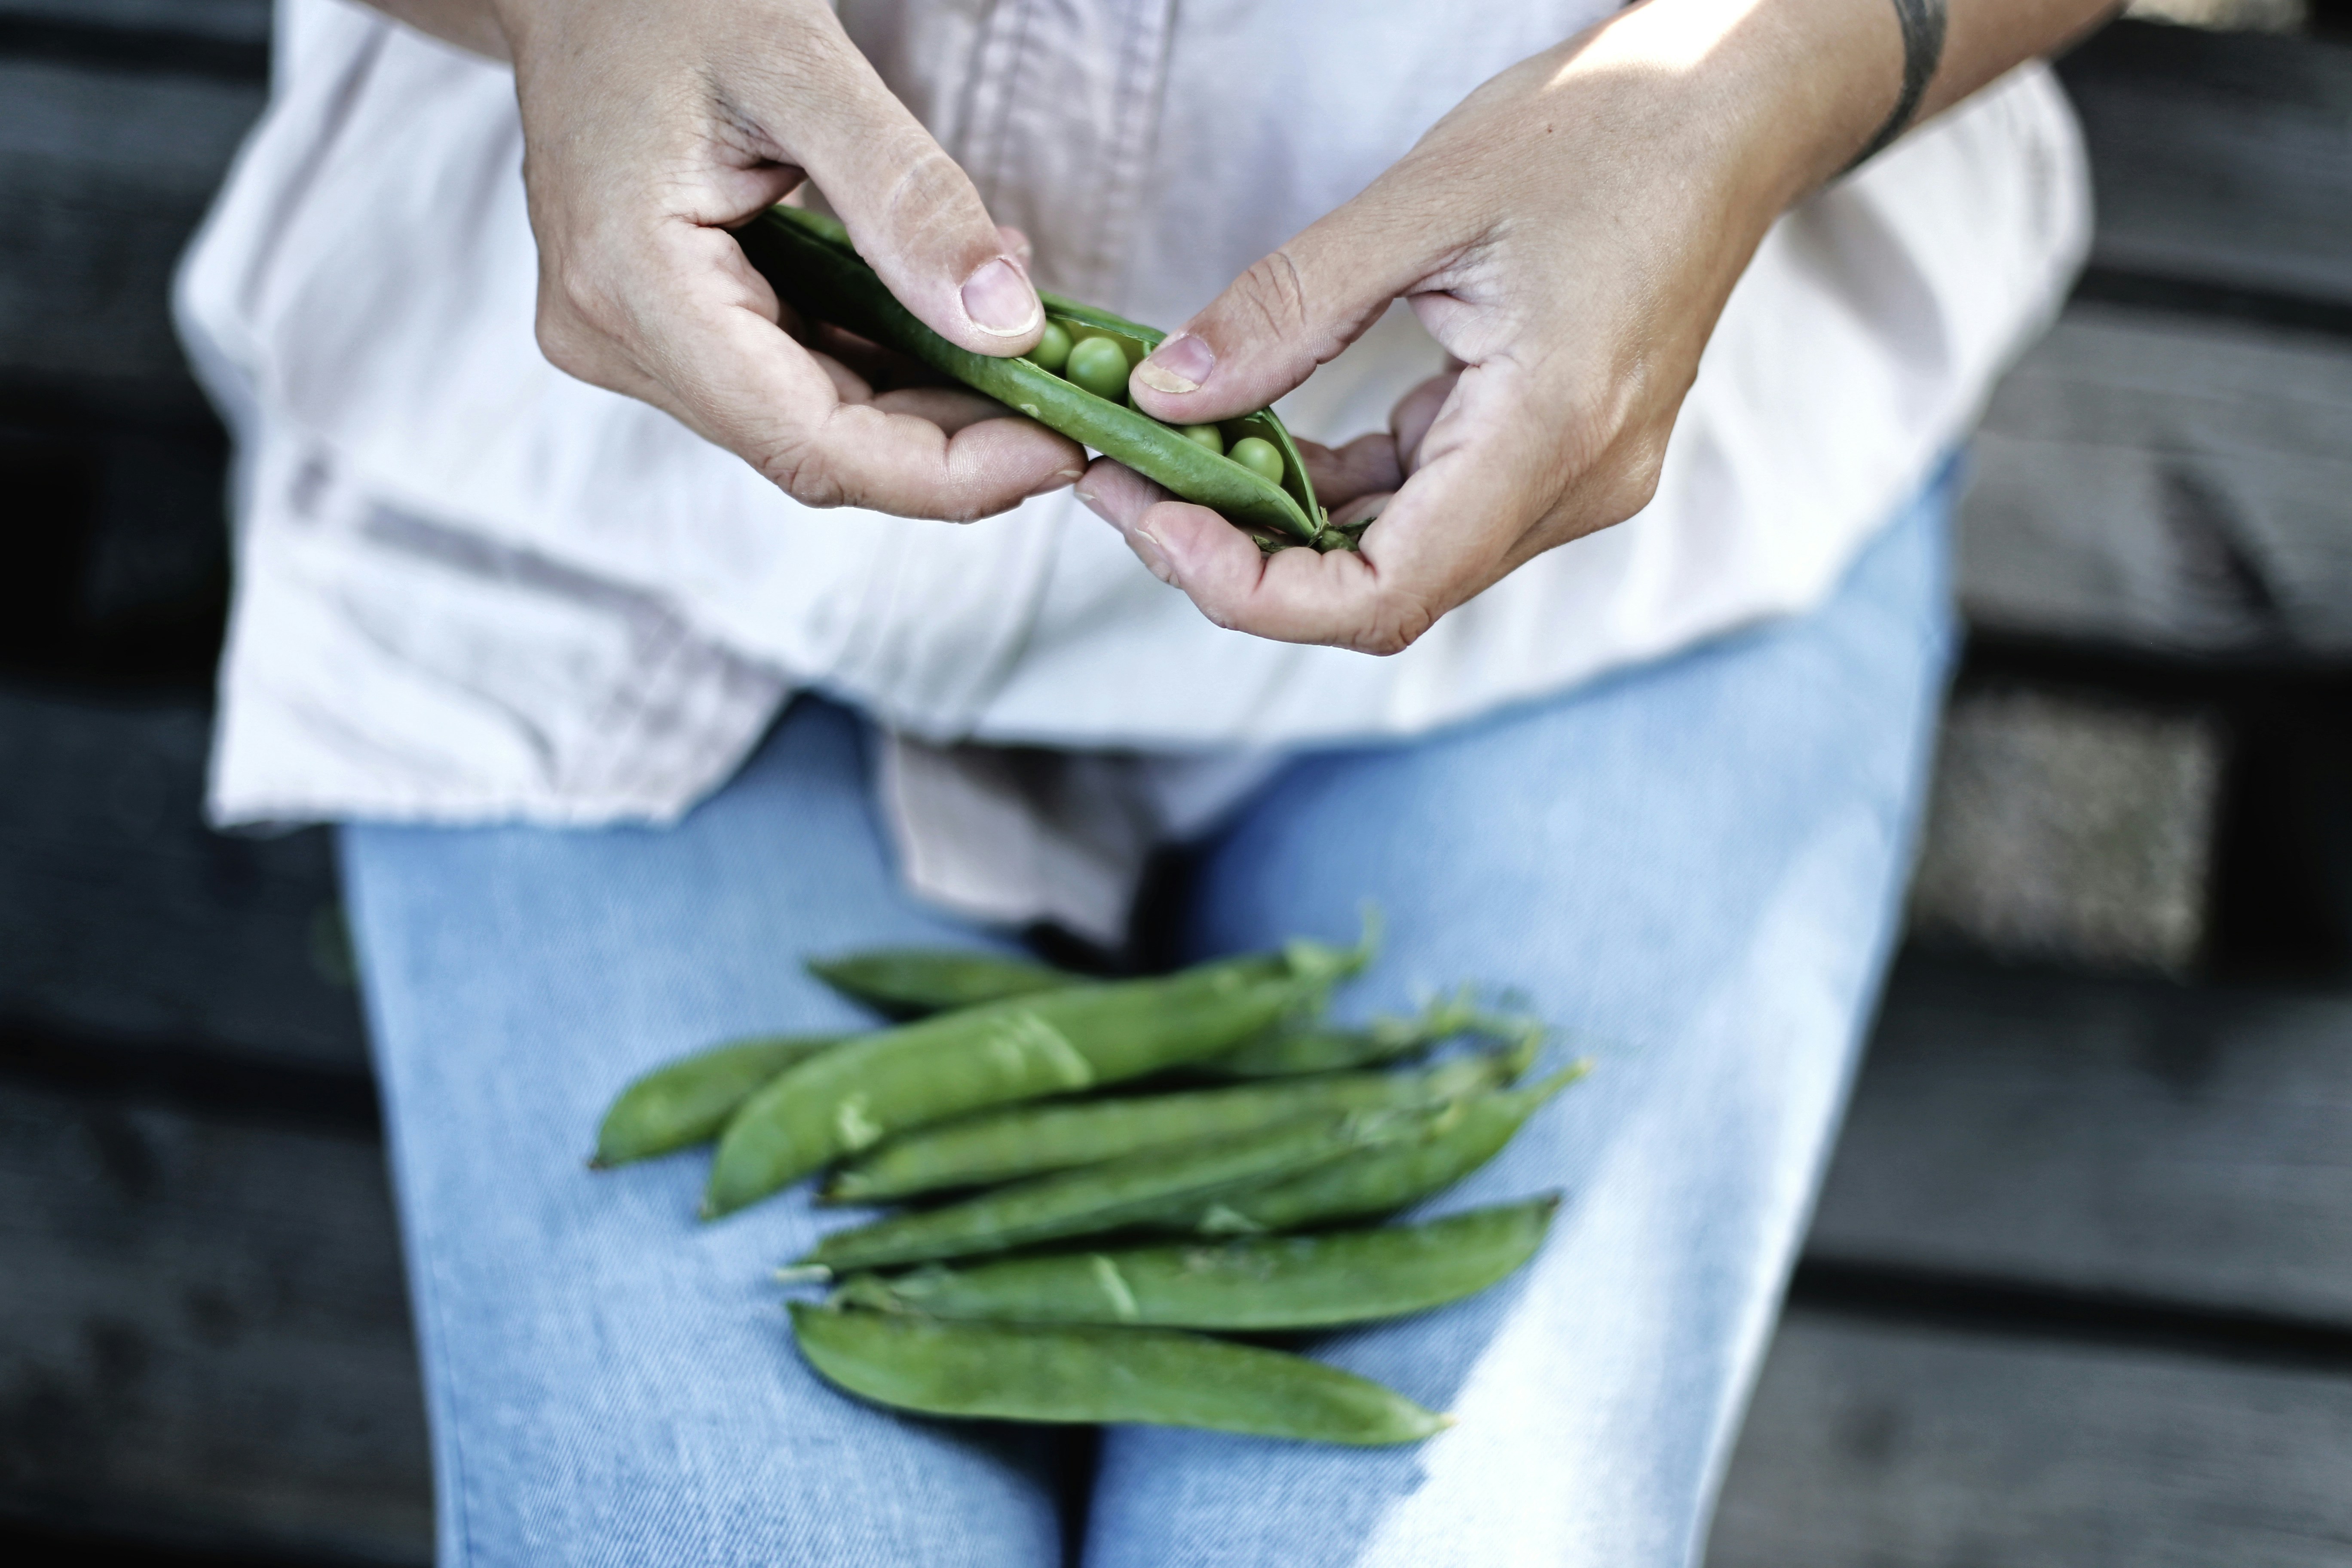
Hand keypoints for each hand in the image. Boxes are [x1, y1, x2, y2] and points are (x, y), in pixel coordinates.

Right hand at [478, 0, 1083, 519]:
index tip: (1058, 449)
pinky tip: (957, 329)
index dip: (946, 472)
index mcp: (630, 287)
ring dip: (930, 406)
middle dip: (954, 445)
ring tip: (1029, 362)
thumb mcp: (802, 67)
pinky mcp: (666, 331)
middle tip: (1070, 414)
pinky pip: (796, 380)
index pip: (810, 443)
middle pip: (817, 449)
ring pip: (814, 427)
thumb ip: (906, 198)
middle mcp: (616, 339)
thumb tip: (1008, 327)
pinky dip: (887, 365)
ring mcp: (634, 342)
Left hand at [1083, 0, 2101, 653]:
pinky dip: (1340, 492)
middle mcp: (1574, 487)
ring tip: (1170, 464)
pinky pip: (1429, 510)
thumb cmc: (1606, 131)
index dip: (1253, 591)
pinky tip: (1266, 443)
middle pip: (1382, 596)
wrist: (1732, 108)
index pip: (1384, 596)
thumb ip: (1289, 309)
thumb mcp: (1425, 202)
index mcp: (1552, 434)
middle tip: (1125, 489)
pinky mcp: (1558, 456)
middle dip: (1241, 561)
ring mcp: (1573, 481)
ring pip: (1400, 561)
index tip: (1152, 521)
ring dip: (1283, 531)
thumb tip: (1165, 392)